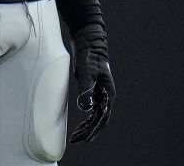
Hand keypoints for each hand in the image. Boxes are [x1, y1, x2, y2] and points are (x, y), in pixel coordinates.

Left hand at [69, 24, 113, 142]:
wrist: (89, 43)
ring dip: (87, 127)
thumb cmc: (89, 56)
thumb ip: (86, 90)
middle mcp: (106, 96)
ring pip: (95, 116)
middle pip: (99, 120)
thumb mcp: (86, 72)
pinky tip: (80, 125)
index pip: (102, 117)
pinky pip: (91, 110)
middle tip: (76, 140)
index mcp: (108, 92)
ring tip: (76, 137)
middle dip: (89, 132)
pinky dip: (86, 119)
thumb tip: (86, 108)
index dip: (94, 130)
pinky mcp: (93, 91)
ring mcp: (100, 94)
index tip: (85, 139)